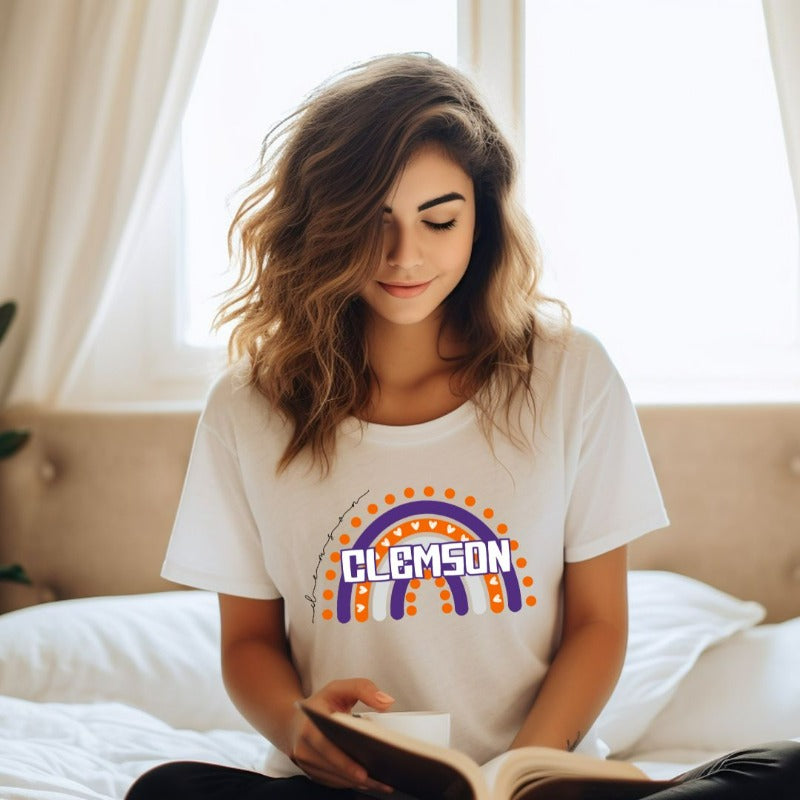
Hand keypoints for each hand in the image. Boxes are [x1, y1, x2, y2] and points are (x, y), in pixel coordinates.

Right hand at [289, 678, 395, 792]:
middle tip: (381, 782)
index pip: (327, 747)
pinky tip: (367, 781)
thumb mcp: (339, 688)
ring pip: (333, 778)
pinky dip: (349, 783)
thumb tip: (385, 702)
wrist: (293, 720)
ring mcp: (305, 763)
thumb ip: (363, 688)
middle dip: (357, 777)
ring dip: (356, 783)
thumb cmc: (320, 704)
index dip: (345, 762)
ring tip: (380, 783)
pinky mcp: (311, 772)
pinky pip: (331, 781)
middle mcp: (303, 747)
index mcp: (309, 726)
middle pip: (332, 768)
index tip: (363, 772)